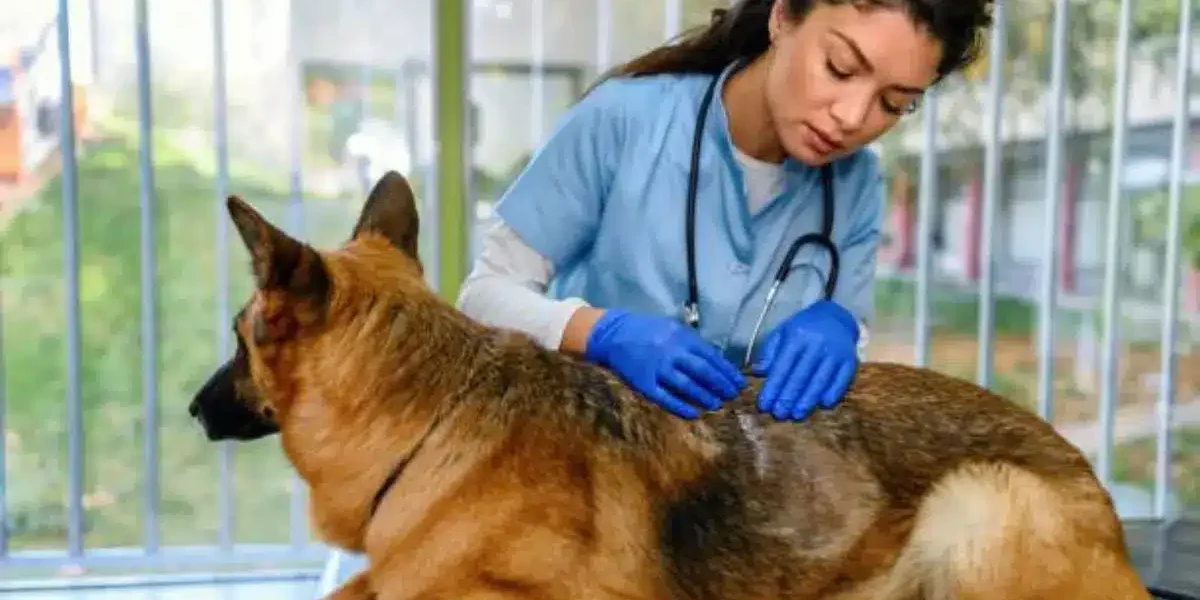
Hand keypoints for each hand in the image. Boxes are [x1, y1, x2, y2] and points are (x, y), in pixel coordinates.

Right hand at [584, 309, 746, 418]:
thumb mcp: (673, 328)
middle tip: (732, 396)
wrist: (614, 334)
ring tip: (716, 404)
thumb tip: (716, 361)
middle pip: (702, 372)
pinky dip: (680, 407)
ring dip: (704, 397)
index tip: (738, 383)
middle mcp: (671, 353)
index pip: (711, 357)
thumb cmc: (648, 330)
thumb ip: (692, 343)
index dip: (727, 372)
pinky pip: (665, 398)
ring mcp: (657, 369)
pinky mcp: (644, 383)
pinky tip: (693, 413)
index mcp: (681, 337)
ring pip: (686, 386)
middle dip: (720, 385)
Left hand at [751, 300, 859, 420]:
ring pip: (820, 380)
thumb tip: (758, 372)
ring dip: (808, 400)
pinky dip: (833, 393)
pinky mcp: (850, 361)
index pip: (782, 367)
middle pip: (801, 376)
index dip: (773, 387)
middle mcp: (817, 345)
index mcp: (797, 337)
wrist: (836, 317)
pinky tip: (823, 404)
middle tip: (779, 414)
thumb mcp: (782, 332)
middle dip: (788, 398)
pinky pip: (842, 380)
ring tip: (796, 415)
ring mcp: (835, 353)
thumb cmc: (803, 328)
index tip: (764, 405)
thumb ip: (769, 352)